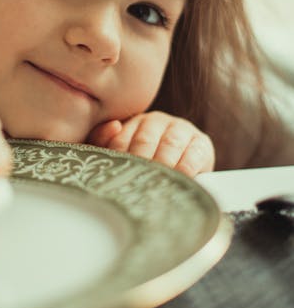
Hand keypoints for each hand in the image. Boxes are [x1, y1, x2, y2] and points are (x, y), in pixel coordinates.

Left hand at [87, 111, 214, 176]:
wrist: (184, 169)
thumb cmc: (146, 165)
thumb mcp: (123, 154)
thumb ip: (105, 142)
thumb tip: (113, 126)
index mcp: (134, 122)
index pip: (120, 139)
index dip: (118, 159)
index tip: (116, 178)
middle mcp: (157, 121)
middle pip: (144, 141)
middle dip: (139, 164)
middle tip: (134, 185)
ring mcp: (181, 129)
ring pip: (169, 145)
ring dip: (162, 167)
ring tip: (155, 186)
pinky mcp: (201, 143)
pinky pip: (193, 155)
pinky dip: (185, 170)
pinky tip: (178, 182)